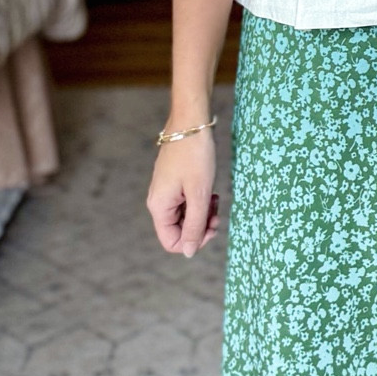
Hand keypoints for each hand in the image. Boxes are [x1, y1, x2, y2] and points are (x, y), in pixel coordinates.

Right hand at [147, 130, 219, 257]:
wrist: (192, 122)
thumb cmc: (195, 156)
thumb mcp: (199, 194)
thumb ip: (195, 225)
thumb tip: (190, 253)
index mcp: (159, 207)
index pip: (172, 242)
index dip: (194, 241)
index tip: (211, 227)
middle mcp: (159, 202)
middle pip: (179, 231)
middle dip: (201, 227)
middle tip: (217, 214)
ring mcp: (166, 191)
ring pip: (185, 217)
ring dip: (203, 215)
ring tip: (216, 200)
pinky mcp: (175, 183)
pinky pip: (187, 203)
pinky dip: (201, 202)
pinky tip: (211, 192)